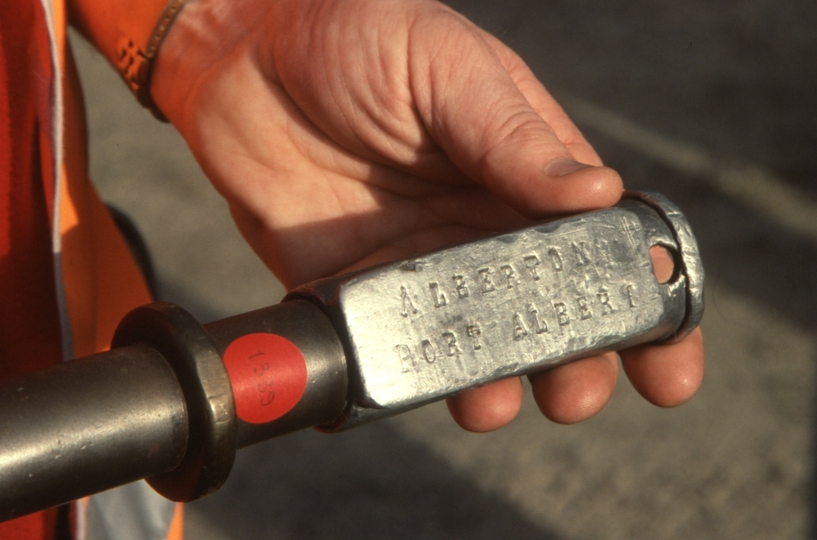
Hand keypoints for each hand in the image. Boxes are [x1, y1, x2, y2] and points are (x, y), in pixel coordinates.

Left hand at [151, 0, 703, 431]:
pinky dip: (408, 376)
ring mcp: (419, 261)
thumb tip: (600, 196)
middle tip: (577, 394)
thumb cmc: (356, 32)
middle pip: (546, 308)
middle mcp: (479, 224)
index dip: (642, 300)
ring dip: (495, 379)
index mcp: (523, 169)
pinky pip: (390, 342)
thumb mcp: (447, 65)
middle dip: (574, 359)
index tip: (670, 356)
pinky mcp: (356, 286)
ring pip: (474, 339)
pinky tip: (421, 390)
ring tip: (494, 402)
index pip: (602, 242)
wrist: (244, 51)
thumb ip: (515, 133)